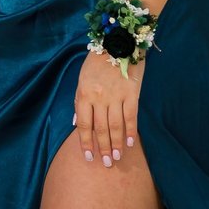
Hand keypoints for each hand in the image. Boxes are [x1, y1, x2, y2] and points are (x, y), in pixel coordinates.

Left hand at [75, 51, 141, 167]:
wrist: (117, 44)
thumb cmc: (96, 63)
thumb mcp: (81, 80)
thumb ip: (79, 102)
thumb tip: (76, 124)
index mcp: (84, 94)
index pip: (84, 124)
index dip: (85, 142)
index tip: (88, 156)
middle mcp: (99, 98)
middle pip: (100, 128)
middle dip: (103, 147)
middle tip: (106, 164)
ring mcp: (116, 96)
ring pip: (116, 125)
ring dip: (117, 143)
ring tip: (117, 158)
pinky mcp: (132, 94)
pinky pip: (131, 116)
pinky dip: (131, 131)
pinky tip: (131, 143)